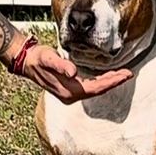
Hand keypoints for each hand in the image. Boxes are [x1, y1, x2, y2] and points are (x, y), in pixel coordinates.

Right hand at [12, 40, 131, 101]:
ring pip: (95, 89)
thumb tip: (73, 72)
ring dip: (109, 82)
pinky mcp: (70, 89)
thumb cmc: (38, 59)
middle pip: (98, 90)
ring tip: (122, 74)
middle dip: (114, 81)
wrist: (27, 62)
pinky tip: (107, 76)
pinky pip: (90, 87)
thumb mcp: (49, 59)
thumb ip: (61, 65)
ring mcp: (70, 94)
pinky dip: (101, 81)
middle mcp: (71, 95)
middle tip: (129, 73)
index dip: (112, 82)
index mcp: (69, 91)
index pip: (96, 88)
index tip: (125, 75)